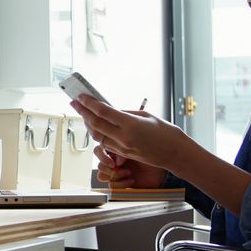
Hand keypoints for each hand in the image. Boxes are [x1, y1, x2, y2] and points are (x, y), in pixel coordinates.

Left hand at [70, 95, 190, 175]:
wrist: (175, 153)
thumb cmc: (165, 132)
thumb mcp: (145, 116)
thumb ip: (125, 113)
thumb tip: (109, 110)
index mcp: (130, 125)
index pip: (103, 112)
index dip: (89, 103)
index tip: (81, 96)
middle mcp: (123, 137)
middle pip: (95, 124)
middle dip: (82, 112)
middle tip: (74, 102)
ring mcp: (122, 148)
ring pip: (97, 135)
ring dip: (88, 123)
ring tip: (83, 112)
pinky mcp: (122, 154)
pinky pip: (104, 143)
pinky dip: (98, 133)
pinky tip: (96, 125)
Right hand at [94, 145, 166, 187]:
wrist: (161, 171)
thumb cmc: (151, 157)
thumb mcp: (136, 150)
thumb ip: (123, 151)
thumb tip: (116, 161)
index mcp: (115, 149)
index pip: (99, 150)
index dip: (102, 157)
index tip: (113, 162)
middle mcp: (113, 160)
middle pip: (99, 165)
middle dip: (108, 168)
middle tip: (120, 168)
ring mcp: (116, 172)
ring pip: (102, 176)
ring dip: (115, 175)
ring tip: (128, 173)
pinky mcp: (120, 183)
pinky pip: (111, 186)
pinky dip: (121, 184)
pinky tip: (131, 180)